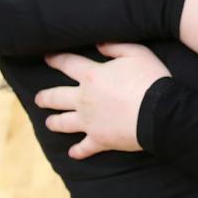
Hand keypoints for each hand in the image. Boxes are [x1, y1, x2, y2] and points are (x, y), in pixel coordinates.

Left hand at [37, 43, 171, 157]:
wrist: (159, 113)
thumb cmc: (150, 80)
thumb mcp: (137, 53)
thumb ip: (115, 46)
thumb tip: (98, 43)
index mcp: (92, 76)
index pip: (68, 64)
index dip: (56, 59)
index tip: (46, 58)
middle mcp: (84, 99)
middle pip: (57, 97)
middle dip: (45, 97)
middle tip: (38, 98)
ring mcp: (89, 122)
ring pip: (64, 122)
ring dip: (54, 122)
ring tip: (48, 122)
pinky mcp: (100, 140)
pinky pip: (84, 148)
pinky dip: (78, 151)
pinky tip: (73, 154)